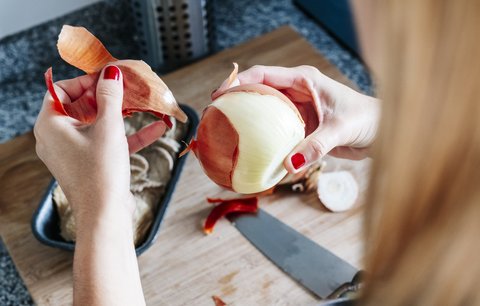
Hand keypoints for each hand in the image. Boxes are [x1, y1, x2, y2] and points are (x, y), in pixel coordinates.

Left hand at [35, 65, 152, 305]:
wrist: (105, 215)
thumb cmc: (100, 171)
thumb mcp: (108, 127)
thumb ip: (110, 97)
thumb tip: (111, 73)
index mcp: (50, 124)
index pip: (62, 89)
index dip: (87, 80)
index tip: (110, 76)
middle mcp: (57, 137)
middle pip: (82, 105)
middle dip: (110, 96)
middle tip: (130, 87)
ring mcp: (74, 151)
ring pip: (99, 124)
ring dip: (124, 115)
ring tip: (145, 104)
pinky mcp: (90, 164)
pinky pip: (108, 142)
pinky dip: (129, 135)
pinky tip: (157, 129)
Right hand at [213, 65, 379, 172]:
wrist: (381, 132)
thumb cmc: (367, 120)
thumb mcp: (341, 129)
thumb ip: (316, 145)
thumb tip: (290, 165)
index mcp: (304, 80)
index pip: (263, 75)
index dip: (238, 82)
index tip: (220, 96)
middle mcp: (297, 93)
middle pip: (258, 92)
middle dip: (236, 102)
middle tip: (216, 117)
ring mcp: (297, 111)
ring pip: (265, 114)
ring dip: (248, 122)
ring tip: (227, 135)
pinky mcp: (300, 128)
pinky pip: (276, 133)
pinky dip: (264, 141)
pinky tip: (253, 153)